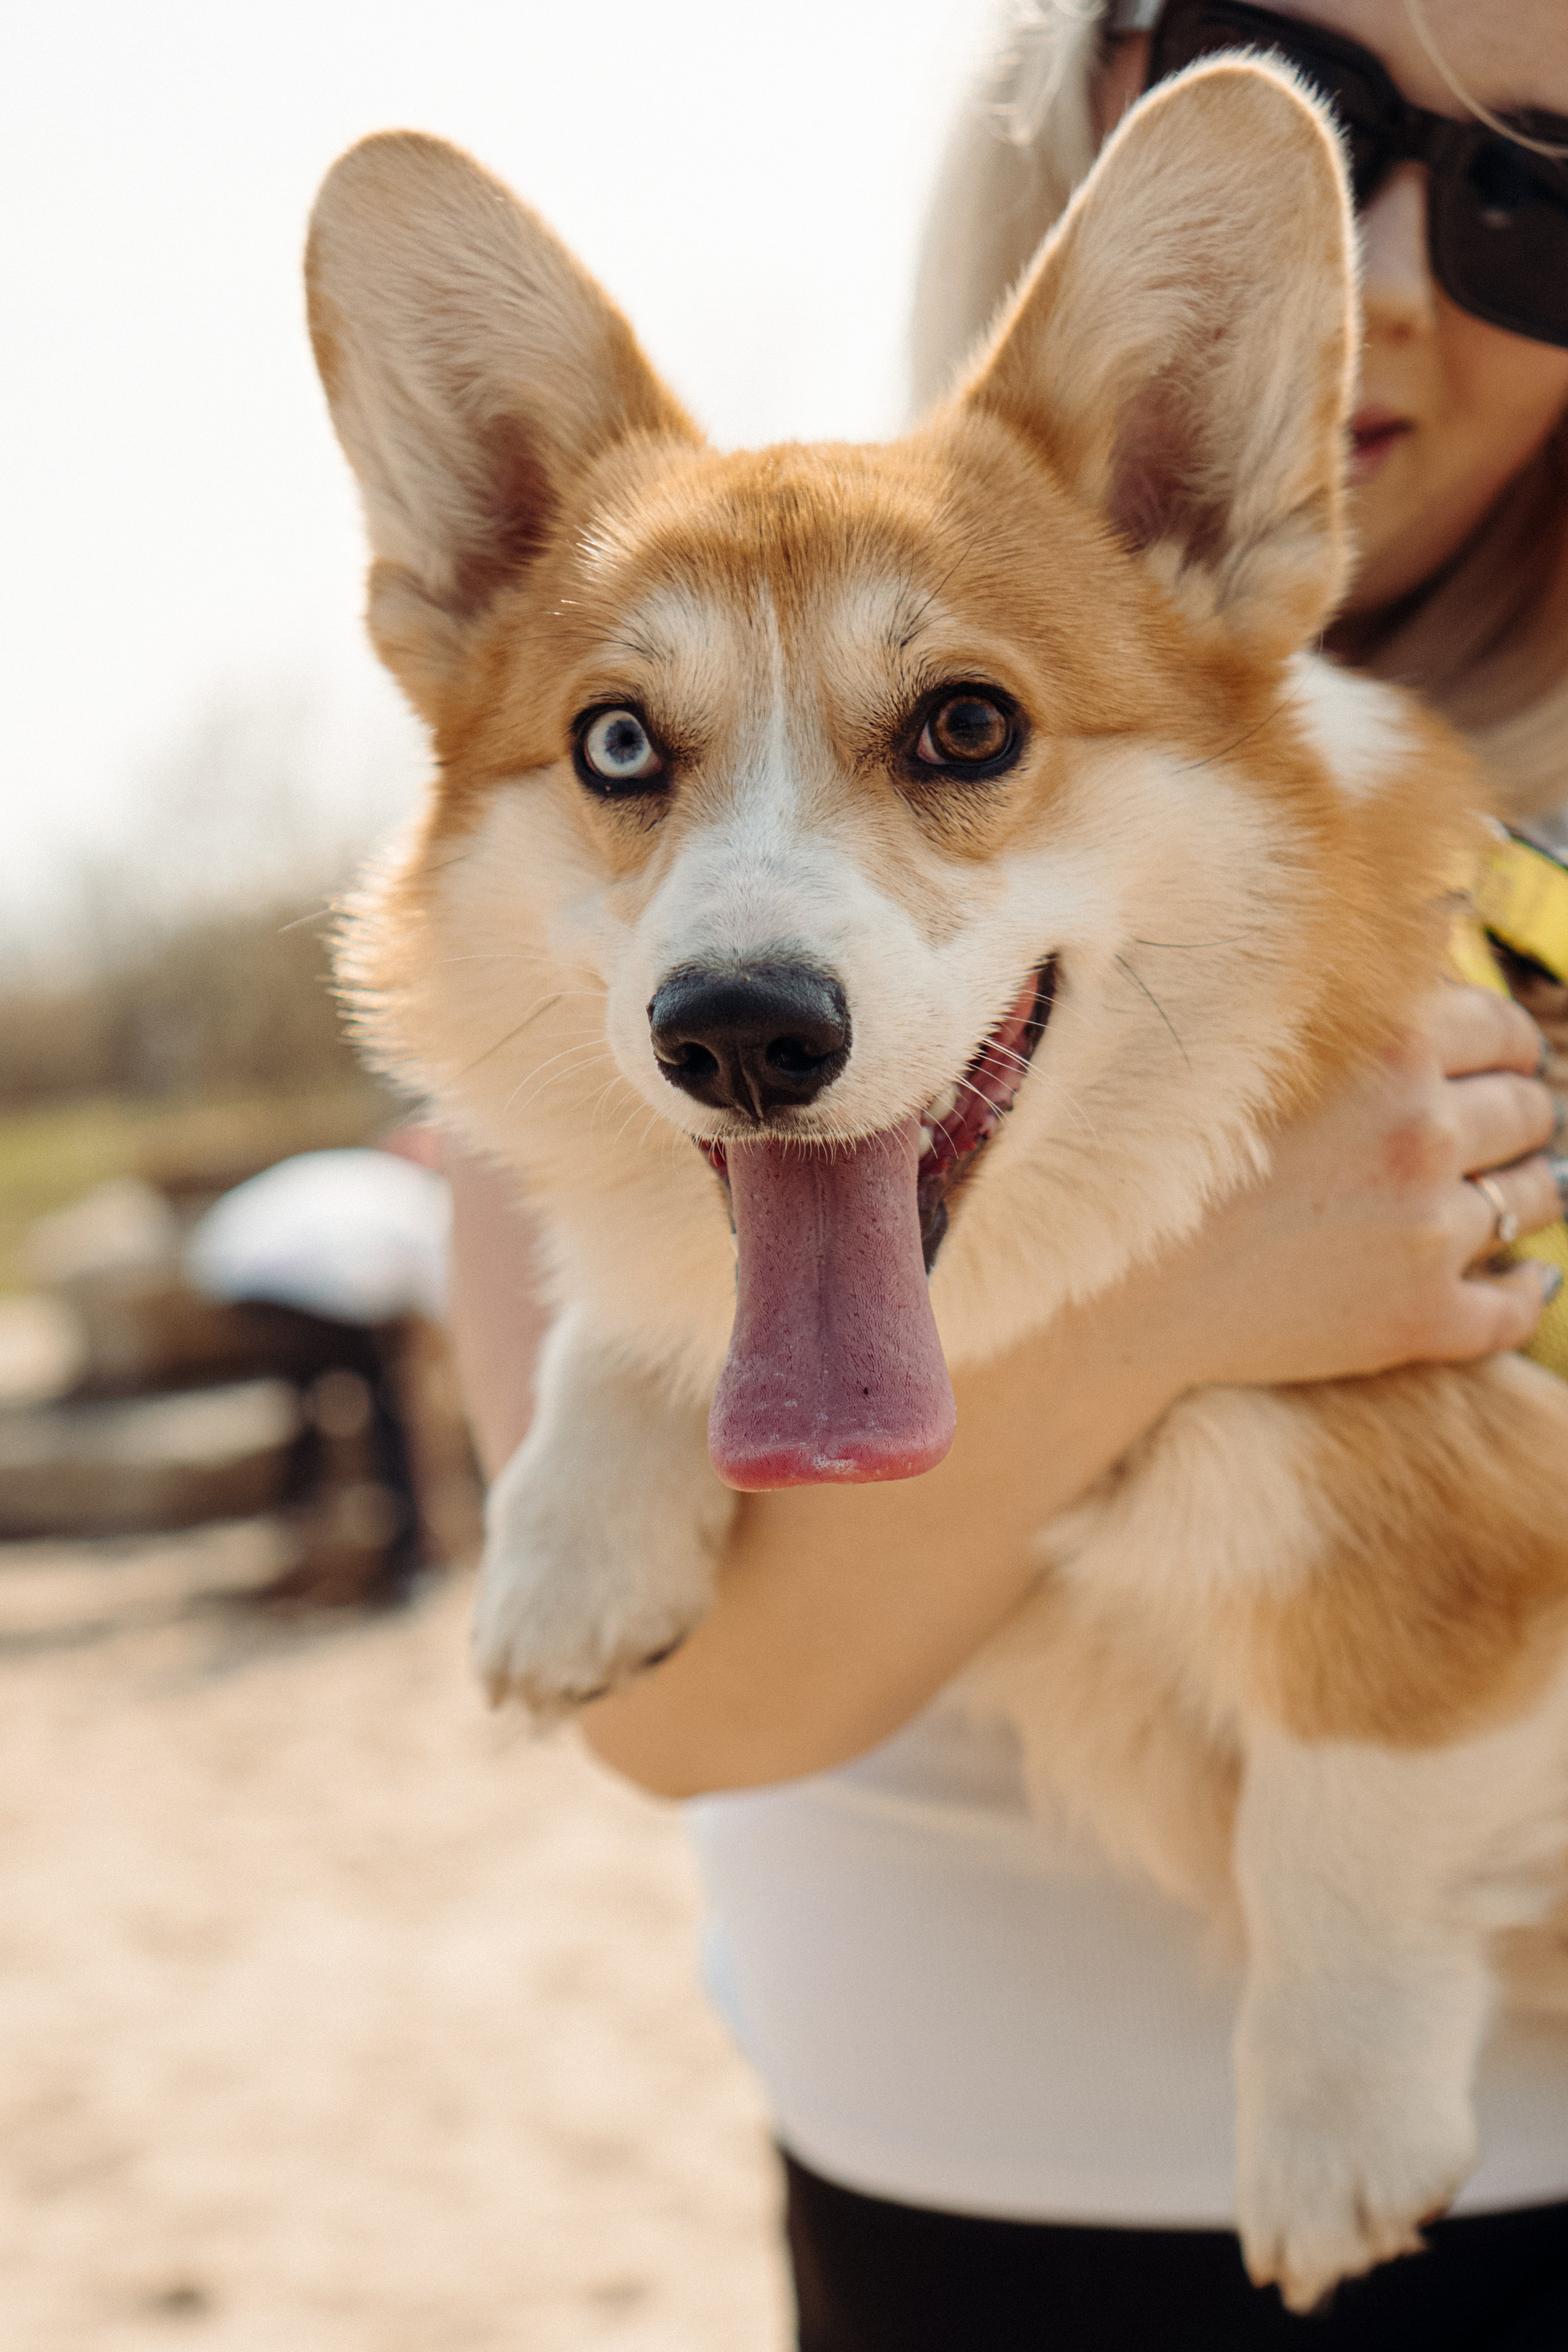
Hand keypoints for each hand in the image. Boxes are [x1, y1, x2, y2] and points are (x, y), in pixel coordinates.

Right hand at [1129, 984, 1560, 1392]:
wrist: (1108, 1278)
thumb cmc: (1160, 1144)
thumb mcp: (1254, 1033)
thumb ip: (1352, 986)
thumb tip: (1442, 916)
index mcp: (1388, 1052)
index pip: (1504, 1032)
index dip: (1504, 1047)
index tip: (1495, 1061)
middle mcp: (1423, 1133)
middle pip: (1529, 1111)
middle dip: (1513, 1116)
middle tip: (1485, 1129)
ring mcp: (1427, 1231)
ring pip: (1536, 1199)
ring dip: (1523, 1191)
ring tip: (1494, 1192)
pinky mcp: (1420, 1318)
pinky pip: (1516, 1305)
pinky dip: (1527, 1287)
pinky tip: (1523, 1276)